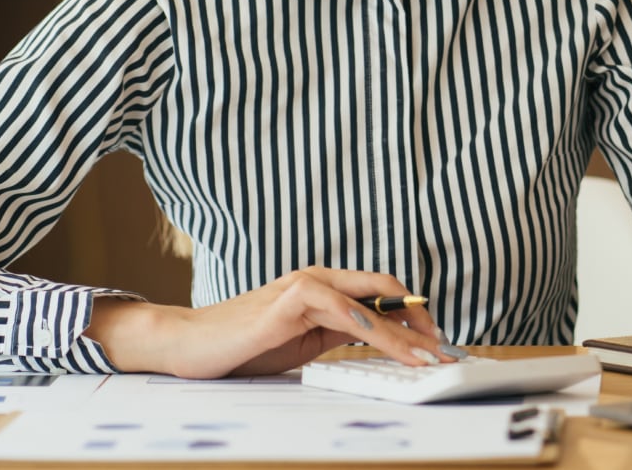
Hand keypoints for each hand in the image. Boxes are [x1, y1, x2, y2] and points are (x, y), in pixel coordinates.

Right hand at [84, 268, 453, 377]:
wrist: (189, 345)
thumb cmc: (241, 347)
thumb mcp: (300, 344)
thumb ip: (333, 336)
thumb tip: (376, 344)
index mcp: (321, 286)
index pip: (377, 292)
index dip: (409, 313)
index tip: (433, 340)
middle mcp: (318, 277)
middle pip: (383, 287)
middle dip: (419, 316)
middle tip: (442, 346)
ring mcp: (306, 284)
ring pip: (371, 301)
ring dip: (405, 330)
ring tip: (429, 355)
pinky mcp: (292, 299)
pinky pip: (346, 314)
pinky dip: (377, 331)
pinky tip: (396, 350)